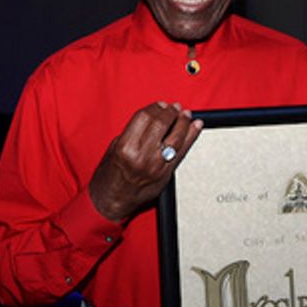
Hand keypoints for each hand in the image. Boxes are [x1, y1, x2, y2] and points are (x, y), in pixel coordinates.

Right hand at [88, 101, 202, 221]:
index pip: (145, 117)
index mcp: (126, 147)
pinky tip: (196, 127)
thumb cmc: (110, 177)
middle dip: (170, 112)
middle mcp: (142, 156)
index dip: (155, 107)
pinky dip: (191, 137)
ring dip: (183, 122)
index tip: (160, 104)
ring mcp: (156, 166)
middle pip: (162, 124)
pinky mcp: (166, 174)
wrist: (111, 201)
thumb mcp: (114, 149)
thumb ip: (134, 133)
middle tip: (174, 107)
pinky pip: (182, 152)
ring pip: (176, 137)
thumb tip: (154, 120)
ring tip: (185, 114)